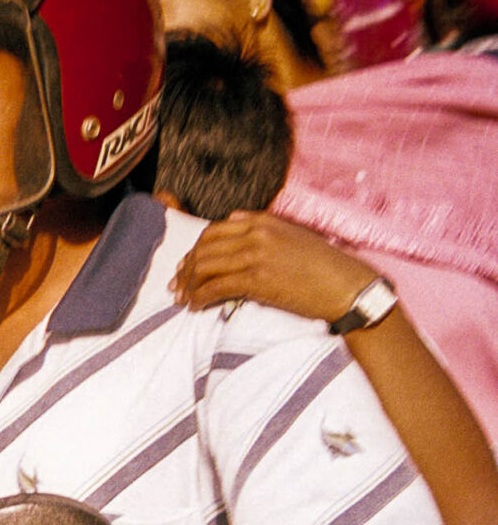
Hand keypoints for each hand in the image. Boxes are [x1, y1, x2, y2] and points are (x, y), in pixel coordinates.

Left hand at [174, 212, 378, 321]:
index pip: (213, 230)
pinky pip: (215, 287)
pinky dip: (200, 297)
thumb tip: (231, 218)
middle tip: (178, 287)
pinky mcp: (258, 280)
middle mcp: (257, 234)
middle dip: (186, 269)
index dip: (195, 249)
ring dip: (189, 285)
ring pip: (205, 267)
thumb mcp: (293, 235)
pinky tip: (196, 306)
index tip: (186, 266)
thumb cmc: (323, 265)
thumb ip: (262, 226)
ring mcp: (257, 255)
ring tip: (184, 299)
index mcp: (264, 221)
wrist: (348, 286)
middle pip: (204, 248)